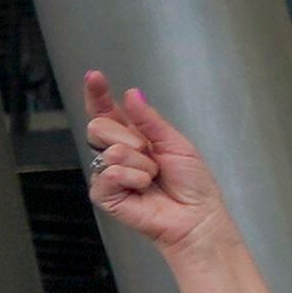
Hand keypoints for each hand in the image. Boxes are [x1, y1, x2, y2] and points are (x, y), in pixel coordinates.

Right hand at [78, 74, 230, 257]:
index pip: (107, 112)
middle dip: (128, 136)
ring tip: (153, 177)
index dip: (98, 94)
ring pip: (109, 150)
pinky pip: (107, 174)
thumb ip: (150, 120)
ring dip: (140, 163)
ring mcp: (107, 173)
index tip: (94, 76)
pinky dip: (132, 178)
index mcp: (132, 137)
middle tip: (150, 153)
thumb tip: (131, 94)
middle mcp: (116, 153)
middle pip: (98, 126)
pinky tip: (143, 188)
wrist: (197, 216)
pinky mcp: (104, 194)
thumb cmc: (192, 184)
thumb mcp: (175, 143)